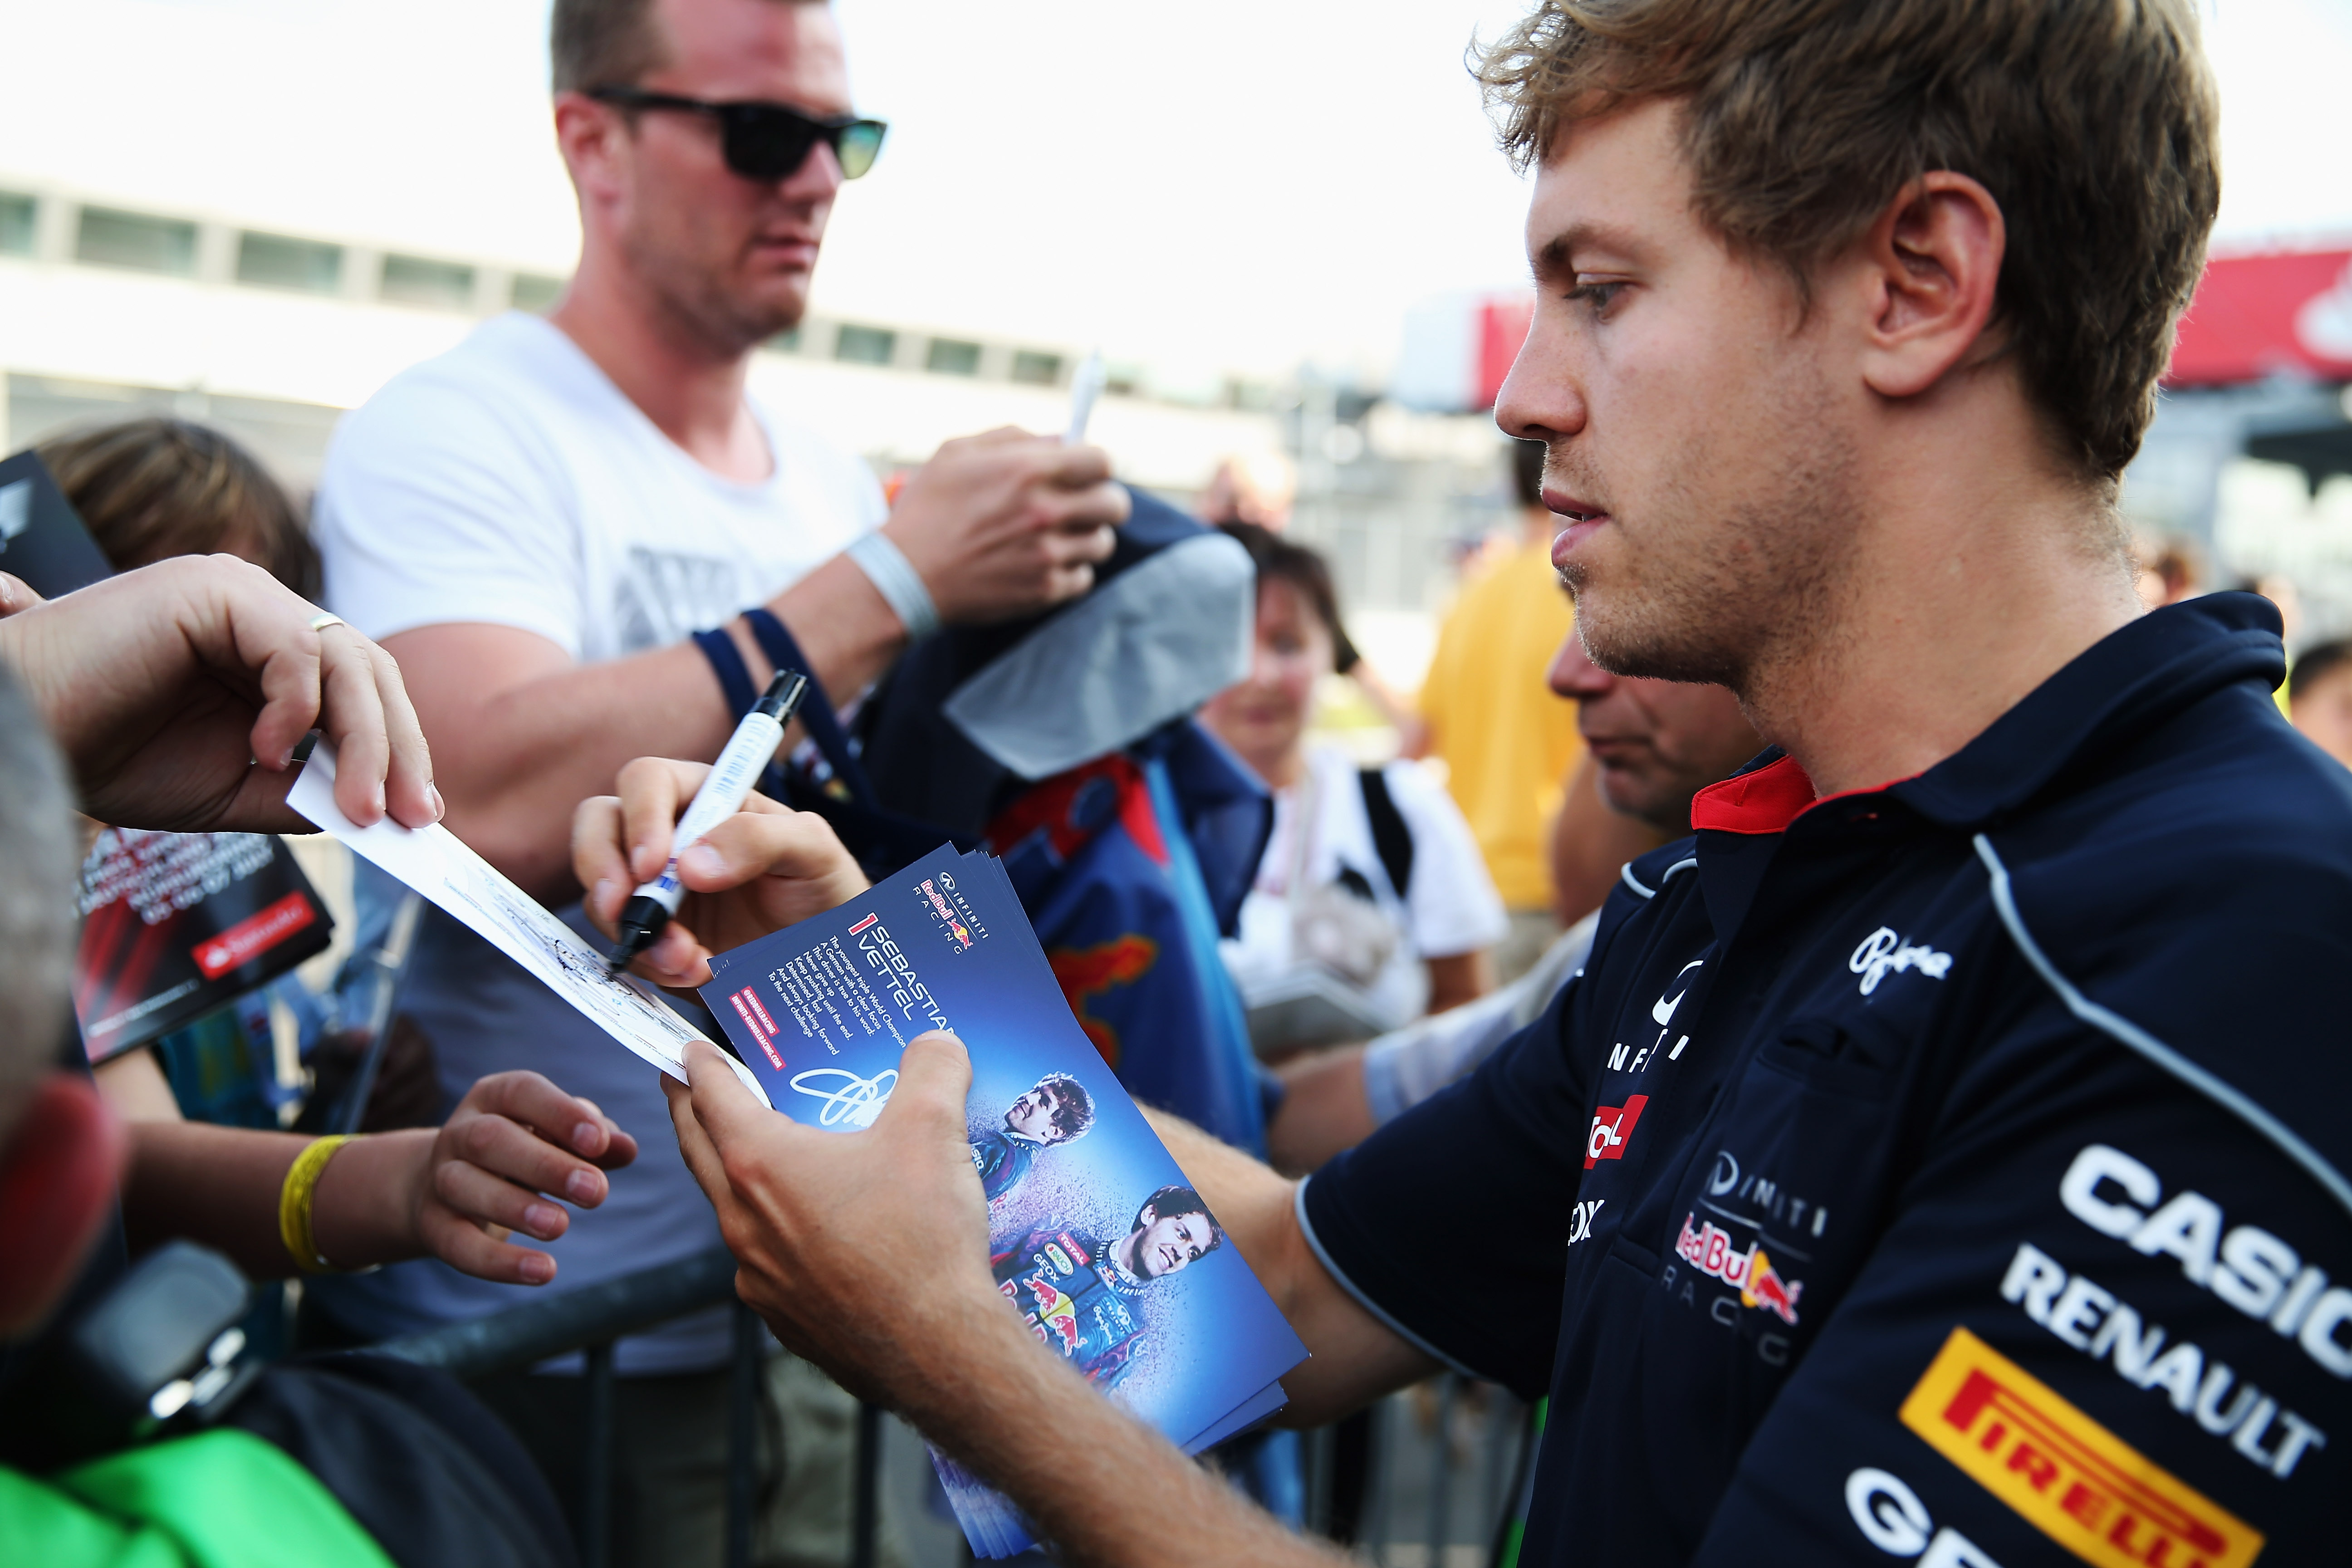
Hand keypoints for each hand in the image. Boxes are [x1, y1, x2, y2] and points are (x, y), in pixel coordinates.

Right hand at [0, 557, 436, 832]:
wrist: (19, 735)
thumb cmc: (108, 753)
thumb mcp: (231, 787)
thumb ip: (301, 790)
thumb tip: (376, 810)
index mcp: (271, 653)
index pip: (364, 693)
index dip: (399, 751)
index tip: (420, 817)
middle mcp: (263, 613)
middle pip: (370, 673)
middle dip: (397, 750)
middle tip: (410, 817)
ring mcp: (241, 594)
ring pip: (347, 659)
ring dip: (364, 740)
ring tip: (357, 806)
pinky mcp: (214, 589)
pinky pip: (293, 646)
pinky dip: (295, 706)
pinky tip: (268, 753)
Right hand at [404, 1071, 638, 1284]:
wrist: (441, 1184)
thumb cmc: (521, 1149)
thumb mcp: (555, 1134)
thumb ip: (594, 1138)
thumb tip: (627, 1147)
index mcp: (495, 1097)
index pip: (522, 1092)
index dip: (560, 1114)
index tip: (599, 1142)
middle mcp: (460, 1132)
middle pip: (491, 1140)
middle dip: (545, 1165)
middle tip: (595, 1191)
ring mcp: (441, 1178)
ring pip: (465, 1187)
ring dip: (515, 1208)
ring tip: (560, 1227)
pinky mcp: (433, 1225)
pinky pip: (458, 1244)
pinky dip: (499, 1263)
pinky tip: (543, 1271)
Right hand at [575, 757, 870, 987]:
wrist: (830, 957)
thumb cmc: (822, 885)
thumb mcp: (813, 849)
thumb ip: (761, 838)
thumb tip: (690, 863)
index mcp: (706, 798)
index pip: (647, 782)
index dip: (641, 817)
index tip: (655, 864)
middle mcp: (670, 837)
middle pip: (599, 826)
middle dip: (602, 868)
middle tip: (625, 909)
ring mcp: (655, 888)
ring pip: (605, 895)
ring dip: (638, 930)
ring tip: (692, 958)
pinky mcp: (655, 935)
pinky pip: (625, 944)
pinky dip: (651, 963)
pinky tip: (696, 970)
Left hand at [665, 1035, 1004, 1405]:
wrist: (936, 1349)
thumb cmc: (922, 1238)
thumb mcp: (935, 1129)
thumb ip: (932, 1068)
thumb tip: (937, 1042)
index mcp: (762, 1163)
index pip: (712, 1096)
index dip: (700, 1064)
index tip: (689, 1048)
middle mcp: (743, 1219)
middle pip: (699, 1150)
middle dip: (691, 1112)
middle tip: (686, 1088)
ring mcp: (757, 1274)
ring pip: (730, 1209)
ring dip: (733, 1174)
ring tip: (759, 1157)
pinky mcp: (781, 1315)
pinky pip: (763, 1260)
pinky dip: (772, 1232)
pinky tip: (810, 1230)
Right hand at [884, 429, 1127, 624]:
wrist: (904, 577)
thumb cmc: (926, 509)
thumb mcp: (956, 453)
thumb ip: (1012, 437)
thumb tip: (1060, 438)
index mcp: (1028, 470)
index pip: (1102, 461)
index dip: (1095, 465)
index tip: (1084, 472)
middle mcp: (1046, 512)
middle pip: (1115, 504)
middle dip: (1101, 501)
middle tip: (1080, 505)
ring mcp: (1048, 555)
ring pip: (1102, 543)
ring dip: (1084, 538)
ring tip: (1052, 537)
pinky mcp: (1044, 591)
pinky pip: (1082, 578)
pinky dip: (1068, 572)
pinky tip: (1039, 565)